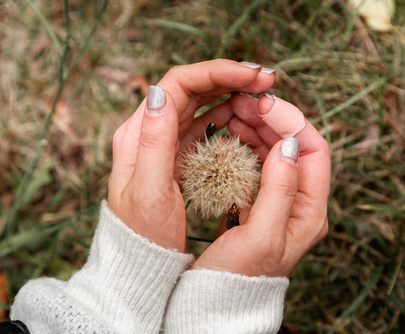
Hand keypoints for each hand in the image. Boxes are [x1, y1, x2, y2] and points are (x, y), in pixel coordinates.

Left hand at [107, 60, 275, 252]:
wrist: (139, 264)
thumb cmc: (143, 234)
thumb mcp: (149, 191)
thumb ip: (154, 141)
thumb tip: (159, 92)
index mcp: (137, 133)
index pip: (177, 84)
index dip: (216, 72)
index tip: (251, 76)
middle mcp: (148, 131)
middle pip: (190, 87)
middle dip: (228, 77)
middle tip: (266, 79)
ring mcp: (164, 142)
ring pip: (199, 104)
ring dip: (230, 93)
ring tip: (262, 94)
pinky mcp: (177, 156)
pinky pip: (203, 126)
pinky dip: (225, 116)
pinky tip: (246, 117)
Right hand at [192, 92, 330, 276]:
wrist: (218, 301)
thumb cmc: (238, 276)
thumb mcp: (261, 235)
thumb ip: (279, 189)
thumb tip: (288, 144)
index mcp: (309, 211)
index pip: (314, 150)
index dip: (291, 121)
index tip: (261, 104)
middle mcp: (300, 203)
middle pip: (295, 146)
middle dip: (272, 119)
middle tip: (243, 101)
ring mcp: (279, 202)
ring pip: (276, 151)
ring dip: (258, 129)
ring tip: (234, 112)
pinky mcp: (259, 203)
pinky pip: (258, 164)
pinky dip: (245, 145)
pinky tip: (229, 136)